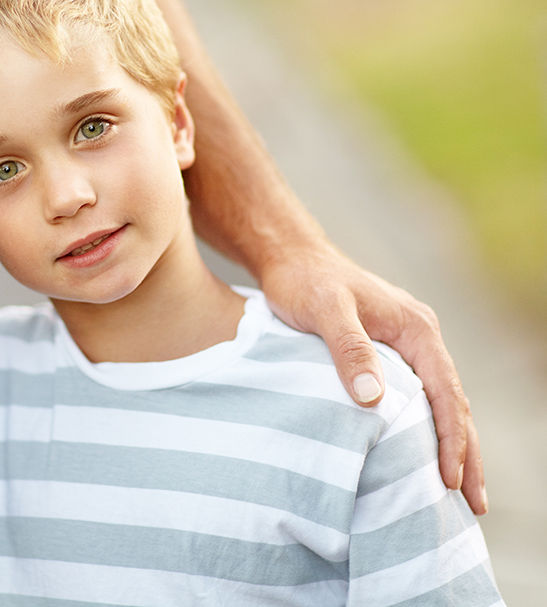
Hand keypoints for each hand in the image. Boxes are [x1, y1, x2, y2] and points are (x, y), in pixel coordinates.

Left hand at [259, 244, 486, 515]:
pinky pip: (416, 396)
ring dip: (450, 444)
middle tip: (473, 505)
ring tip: (457, 492)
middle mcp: (419, 337)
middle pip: (453, 403)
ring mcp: (405, 345)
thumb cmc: (304, 282)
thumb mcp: (325, 310)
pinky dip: (425, 428)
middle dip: (466, 453)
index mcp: (416, 328)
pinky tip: (419, 455)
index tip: (448, 480)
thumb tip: (373, 398)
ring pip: (438, 402)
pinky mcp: (386, 352)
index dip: (450, 439)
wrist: (290, 258)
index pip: (445, 393)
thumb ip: (348, 349)